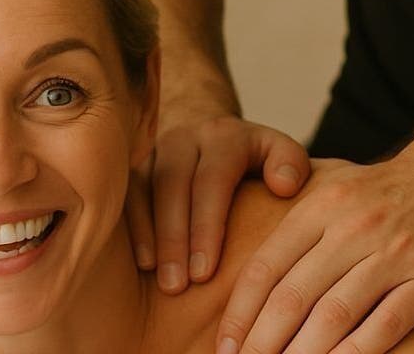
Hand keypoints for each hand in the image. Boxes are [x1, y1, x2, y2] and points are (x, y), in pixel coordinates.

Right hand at [125, 115, 310, 292]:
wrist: (203, 126)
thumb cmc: (248, 156)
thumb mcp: (277, 150)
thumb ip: (290, 163)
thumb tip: (285, 186)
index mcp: (224, 136)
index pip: (212, 179)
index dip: (206, 226)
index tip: (206, 273)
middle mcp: (185, 138)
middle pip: (172, 185)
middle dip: (175, 238)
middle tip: (178, 286)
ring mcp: (153, 150)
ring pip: (142, 189)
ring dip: (148, 236)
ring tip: (159, 280)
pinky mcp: (130, 164)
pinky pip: (123, 193)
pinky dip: (129, 228)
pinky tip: (137, 263)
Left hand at [215, 154, 413, 353]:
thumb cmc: (379, 189)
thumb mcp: (329, 181)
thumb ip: (285, 205)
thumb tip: (234, 240)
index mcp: (319, 206)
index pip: (267, 266)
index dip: (240, 312)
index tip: (223, 345)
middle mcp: (352, 227)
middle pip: (295, 296)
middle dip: (262, 342)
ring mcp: (394, 252)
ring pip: (335, 315)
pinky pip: (386, 324)